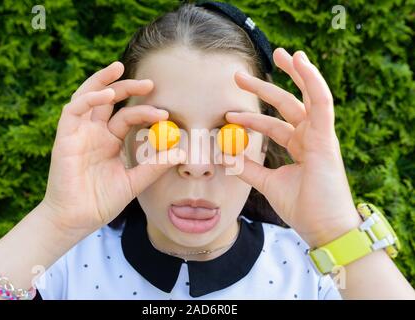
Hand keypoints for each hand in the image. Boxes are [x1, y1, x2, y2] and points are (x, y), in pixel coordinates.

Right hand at [42, 61, 185, 234]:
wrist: (77, 220)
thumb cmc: (102, 202)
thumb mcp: (134, 182)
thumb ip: (154, 167)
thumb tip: (181, 152)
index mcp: (109, 141)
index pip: (127, 116)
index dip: (145, 112)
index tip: (165, 114)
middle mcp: (94, 133)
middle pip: (109, 100)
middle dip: (128, 87)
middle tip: (150, 83)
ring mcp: (79, 133)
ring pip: (87, 96)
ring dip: (103, 80)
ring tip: (120, 68)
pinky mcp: (65, 137)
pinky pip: (74, 110)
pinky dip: (89, 98)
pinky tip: (107, 94)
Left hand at [221, 48, 361, 246]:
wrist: (323, 228)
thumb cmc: (303, 208)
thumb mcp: (269, 184)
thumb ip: (250, 169)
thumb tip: (226, 157)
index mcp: (299, 146)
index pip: (273, 124)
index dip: (250, 117)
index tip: (227, 113)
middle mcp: (310, 137)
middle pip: (286, 105)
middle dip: (264, 88)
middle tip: (239, 75)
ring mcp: (320, 135)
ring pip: (306, 96)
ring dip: (295, 72)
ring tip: (280, 52)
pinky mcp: (326, 137)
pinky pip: (321, 102)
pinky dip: (312, 80)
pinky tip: (301, 60)